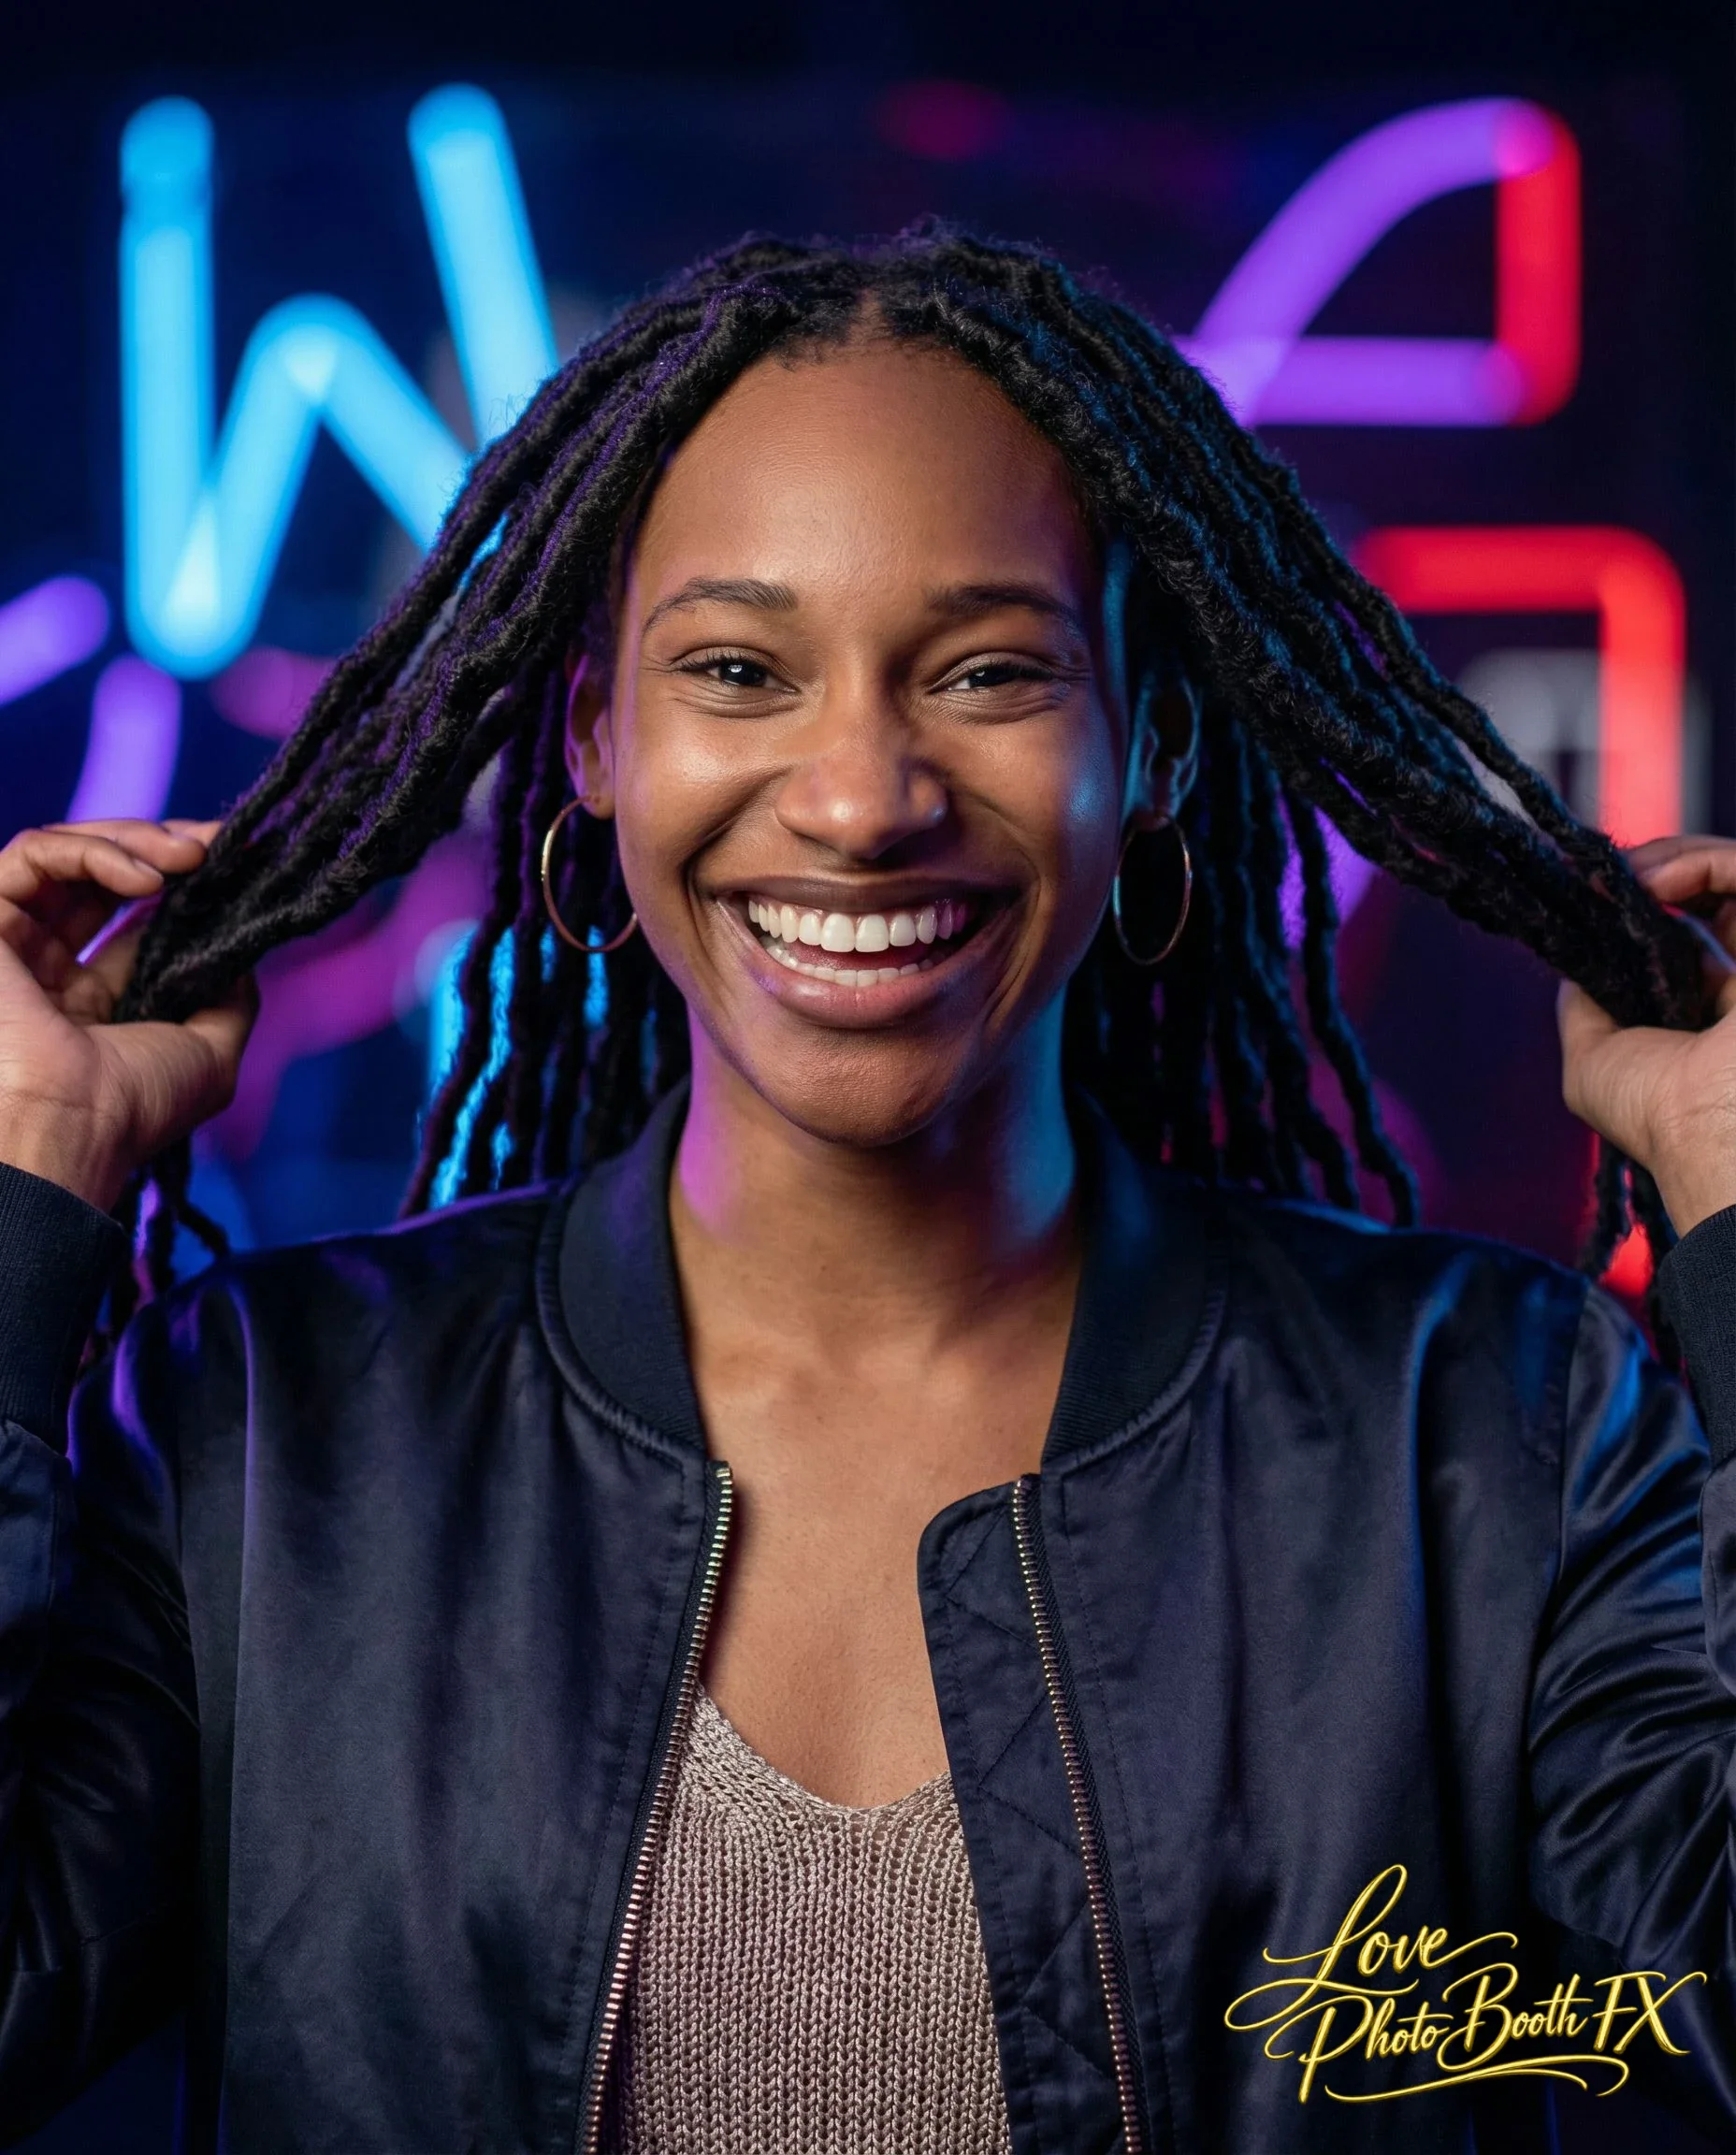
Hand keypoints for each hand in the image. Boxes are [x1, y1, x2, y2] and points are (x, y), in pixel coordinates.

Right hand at [0, 819, 255, 1210]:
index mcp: (93, 1003)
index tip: (237, 858)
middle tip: (216, 845)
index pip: (134, 919)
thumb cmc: (133, 1104)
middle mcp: (49, 970)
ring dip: (136, 841)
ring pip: (67, 854)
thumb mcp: (209, 1053)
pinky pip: (32, 854)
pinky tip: (148, 877)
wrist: (68, 1127)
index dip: (185, 883)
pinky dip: (94, 850)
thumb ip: (229, 998)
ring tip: (191, 857)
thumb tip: (240, 950)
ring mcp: (12, 945)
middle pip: (102, 876)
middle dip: (164, 848)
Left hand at [1558, 835, 1735, 1236]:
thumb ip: (1586, 1003)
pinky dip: (1701, 862)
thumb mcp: (1596, 1057)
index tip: (1592, 892)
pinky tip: (1651, 880)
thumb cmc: (1657, 1113)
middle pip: (1715, 892)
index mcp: (1714, 1010)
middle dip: (1656, 869)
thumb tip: (1574, 956)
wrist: (1712, 1133)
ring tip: (1622, 873)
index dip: (1645, 902)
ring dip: (1673, 858)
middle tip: (1604, 874)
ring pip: (1732, 873)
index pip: (1694, 930)